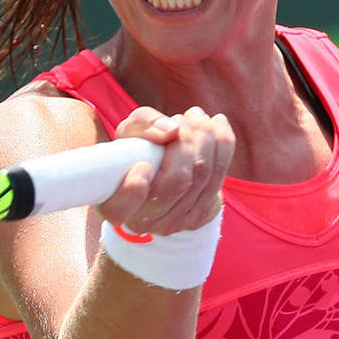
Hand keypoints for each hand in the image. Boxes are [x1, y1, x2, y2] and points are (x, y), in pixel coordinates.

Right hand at [100, 106, 234, 235]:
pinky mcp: (201, 215)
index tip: (142, 165)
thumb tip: (172, 131)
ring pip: (203, 177)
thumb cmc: (136, 148)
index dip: (133, 191)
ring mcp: (175, 222)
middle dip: (185, 143)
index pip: (121, 209)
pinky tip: (218, 123)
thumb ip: (143, 125)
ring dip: (205, 138)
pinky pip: (220, 177)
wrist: (159, 169)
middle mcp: (144, 221)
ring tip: (196, 116)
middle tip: (181, 119)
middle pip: (177, 183)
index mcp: (115, 207)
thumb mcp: (129, 132)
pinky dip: (223, 144)